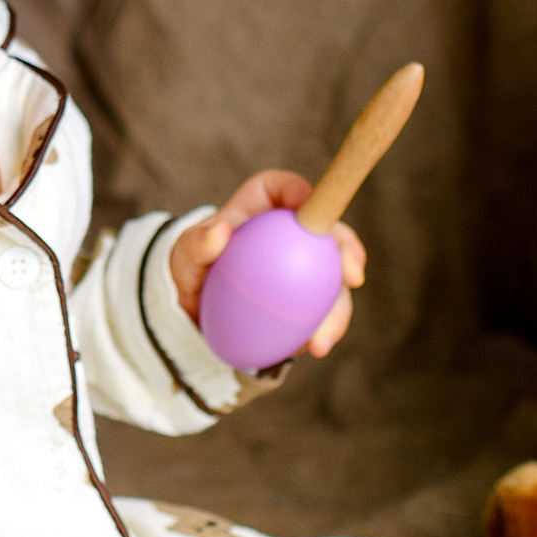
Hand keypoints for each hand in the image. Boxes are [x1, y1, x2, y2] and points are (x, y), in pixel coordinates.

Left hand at [171, 173, 365, 359]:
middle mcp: (291, 233)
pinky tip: (315, 346)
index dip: (307, 193)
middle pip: (329, 233)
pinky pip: (322, 313)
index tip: (316, 215)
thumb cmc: (189, 269)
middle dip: (349, 250)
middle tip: (352, 277)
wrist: (189, 309)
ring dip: (340, 307)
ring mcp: (303, 268)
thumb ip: (198, 243)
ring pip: (334, 280)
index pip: (287, 189)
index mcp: (263, 206)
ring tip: (324, 336)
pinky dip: (323, 329)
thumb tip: (220, 231)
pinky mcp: (305, 300)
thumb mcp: (184, 255)